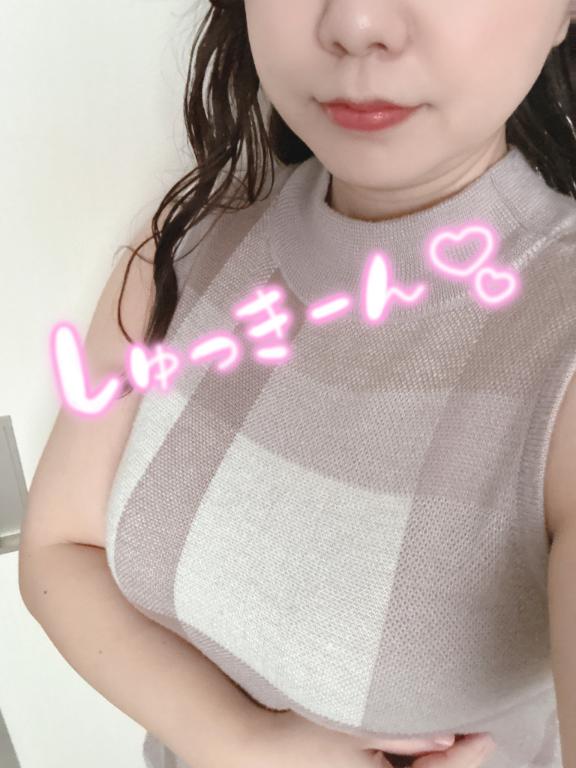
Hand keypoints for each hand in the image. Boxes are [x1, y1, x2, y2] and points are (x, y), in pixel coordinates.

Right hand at [241, 709, 495, 767]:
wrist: (249, 747)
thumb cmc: (300, 739)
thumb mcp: (355, 729)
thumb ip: (403, 737)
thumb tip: (447, 738)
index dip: (464, 760)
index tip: (485, 736)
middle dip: (448, 764)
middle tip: (472, 737)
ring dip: (426, 765)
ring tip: (445, 738)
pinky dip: (403, 765)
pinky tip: (410, 746)